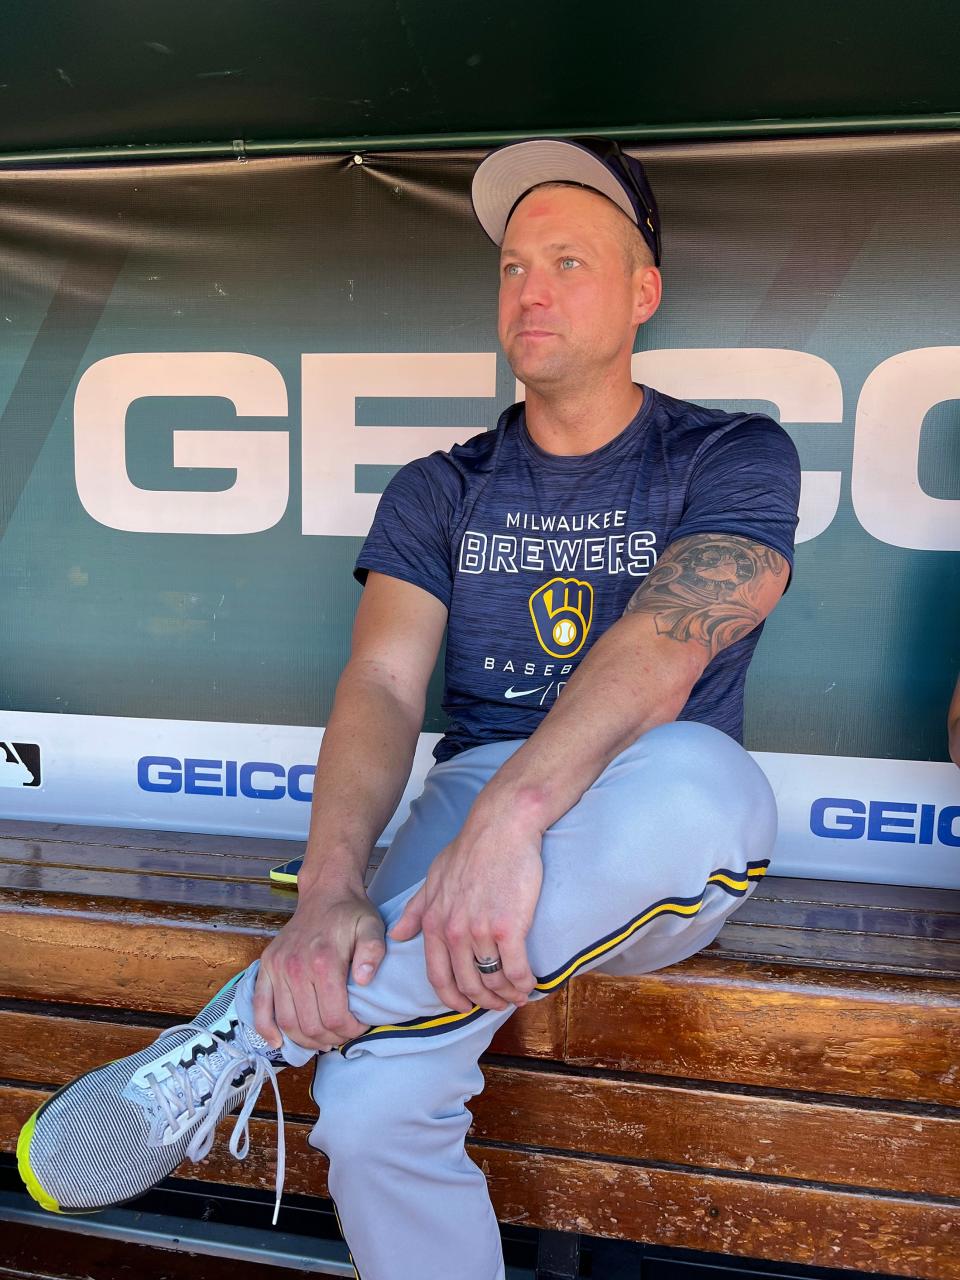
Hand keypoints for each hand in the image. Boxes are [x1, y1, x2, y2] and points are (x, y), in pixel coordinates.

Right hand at [253, 883, 383, 1051]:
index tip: (360, 1028)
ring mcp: (277, 968)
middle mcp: (296, 967)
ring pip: (287, 1022)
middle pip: (310, 1025)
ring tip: (322, 1039)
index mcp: (324, 961)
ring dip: (305, 1040)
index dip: (349, 1031)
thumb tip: (364, 980)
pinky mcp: (266, 967)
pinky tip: (278, 1042)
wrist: (325, 893)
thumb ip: (373, 951)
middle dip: (330, 1038)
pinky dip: (266, 1029)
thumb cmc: (351, 913)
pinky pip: (260, 1006)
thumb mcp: (372, 927)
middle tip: (343, 1035)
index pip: (334, 1016)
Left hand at [389, 818, 541, 1013]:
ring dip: (507, 995)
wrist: (502, 828)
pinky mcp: (509, 929)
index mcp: (434, 922)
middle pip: (468, 984)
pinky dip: (524, 983)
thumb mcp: (434, 876)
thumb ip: (416, 908)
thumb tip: (398, 935)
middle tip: (497, 1004)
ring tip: (517, 995)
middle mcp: (454, 932)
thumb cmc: (470, 848)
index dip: (452, 998)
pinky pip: (516, 970)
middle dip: (483, 1001)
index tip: (464, 1006)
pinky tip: (531, 984)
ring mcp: (481, 932)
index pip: (438, 977)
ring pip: (493, 981)